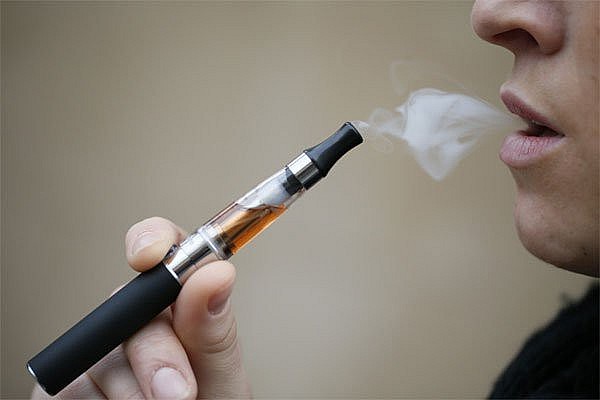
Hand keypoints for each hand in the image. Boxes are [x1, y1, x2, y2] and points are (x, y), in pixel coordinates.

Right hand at [32, 217, 250, 398]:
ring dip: (131, 395)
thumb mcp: (222, 380)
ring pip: (100, 356)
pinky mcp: (64, 388)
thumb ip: (215, 331)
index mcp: (180, 307)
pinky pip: (69, 390)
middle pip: (128, 308)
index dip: (153, 241)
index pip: (163, 252)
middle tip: (180, 395)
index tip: (151, 256)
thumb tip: (217, 273)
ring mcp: (99, 355)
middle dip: (154, 353)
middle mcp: (137, 324)